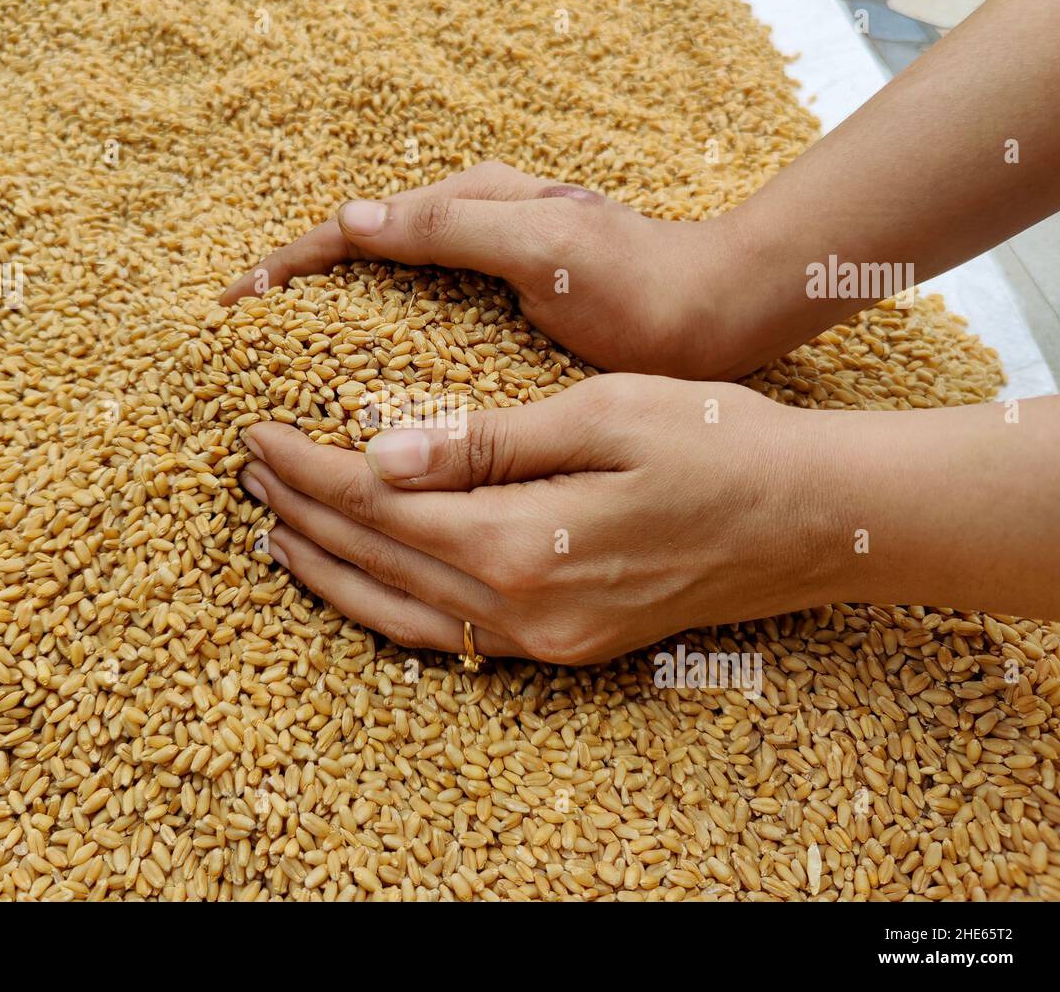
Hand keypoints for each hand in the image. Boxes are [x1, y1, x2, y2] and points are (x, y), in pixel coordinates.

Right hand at [219, 161, 746, 379]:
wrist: (714, 316)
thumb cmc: (638, 280)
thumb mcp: (543, 244)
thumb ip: (452, 226)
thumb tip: (352, 220)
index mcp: (468, 205)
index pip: (352, 229)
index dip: (287, 265)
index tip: (234, 306)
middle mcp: (467, 234)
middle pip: (357, 258)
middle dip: (294, 293)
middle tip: (241, 346)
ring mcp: (481, 277)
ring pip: (382, 295)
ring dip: (329, 322)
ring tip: (280, 370)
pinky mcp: (499, 316)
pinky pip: (420, 328)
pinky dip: (379, 350)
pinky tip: (361, 389)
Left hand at [238, 373, 833, 664]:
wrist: (814, 520)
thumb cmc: (719, 444)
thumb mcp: (602, 414)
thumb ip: (485, 440)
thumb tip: (381, 449)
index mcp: (523, 543)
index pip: (378, 504)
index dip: (309, 467)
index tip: (257, 430)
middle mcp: (522, 610)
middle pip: (376, 559)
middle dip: (301, 513)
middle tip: (246, 470)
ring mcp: (544, 641)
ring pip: (398, 612)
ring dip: (329, 570)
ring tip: (272, 530)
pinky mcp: (563, 645)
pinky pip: (445, 638)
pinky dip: (386, 608)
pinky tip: (359, 583)